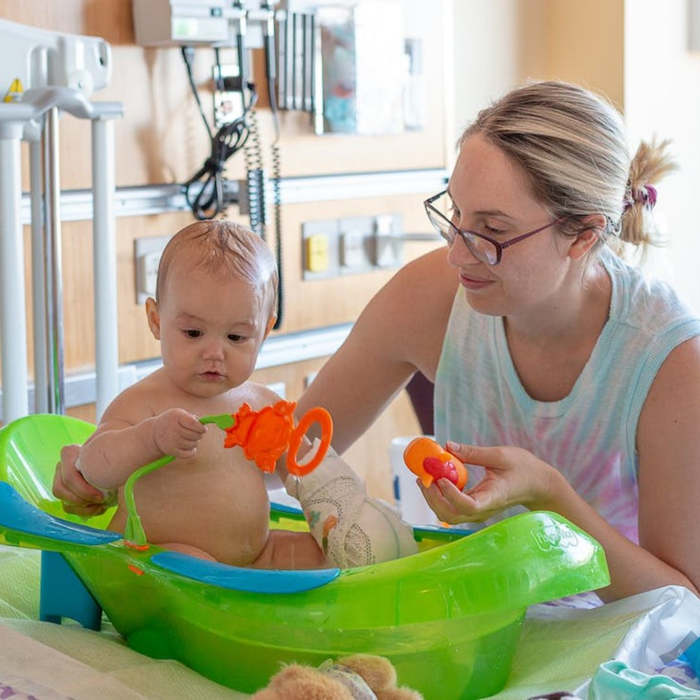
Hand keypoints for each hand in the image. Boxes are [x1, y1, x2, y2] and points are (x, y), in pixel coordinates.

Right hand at [52, 444, 107, 516]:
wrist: (115, 459)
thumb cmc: (113, 456)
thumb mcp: (112, 456)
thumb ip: (109, 461)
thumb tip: (114, 474)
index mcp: (70, 453)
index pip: (69, 477)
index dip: (84, 491)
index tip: (101, 496)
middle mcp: (61, 467)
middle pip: (60, 491)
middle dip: (82, 500)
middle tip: (101, 501)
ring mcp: (62, 481)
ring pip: (64, 502)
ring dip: (84, 508)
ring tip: (102, 504)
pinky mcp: (67, 494)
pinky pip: (69, 508)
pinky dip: (86, 511)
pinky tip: (100, 507)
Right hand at [152, 408, 205, 457]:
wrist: (155, 432)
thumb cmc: (173, 421)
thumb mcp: (180, 414)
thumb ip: (193, 418)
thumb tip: (203, 425)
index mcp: (176, 416)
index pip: (193, 423)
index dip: (201, 427)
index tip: (204, 429)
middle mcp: (172, 429)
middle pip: (194, 435)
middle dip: (199, 435)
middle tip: (197, 433)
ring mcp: (171, 441)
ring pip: (193, 444)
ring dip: (195, 442)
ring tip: (190, 439)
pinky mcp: (171, 451)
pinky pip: (189, 454)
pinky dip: (192, 451)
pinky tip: (189, 447)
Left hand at [418, 442, 557, 523]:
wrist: (537, 485)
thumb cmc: (523, 468)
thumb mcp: (500, 455)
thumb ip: (473, 452)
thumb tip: (447, 446)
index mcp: (493, 497)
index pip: (469, 505)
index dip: (451, 495)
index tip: (441, 478)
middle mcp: (483, 510)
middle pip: (452, 514)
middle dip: (433, 498)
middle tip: (422, 477)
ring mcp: (478, 512)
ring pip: (449, 515)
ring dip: (433, 499)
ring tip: (424, 478)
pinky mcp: (474, 509)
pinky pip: (452, 509)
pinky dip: (439, 497)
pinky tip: (435, 480)